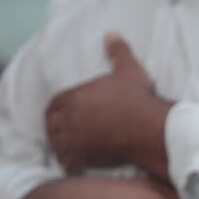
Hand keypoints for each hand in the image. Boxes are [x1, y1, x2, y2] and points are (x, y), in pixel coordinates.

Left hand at [46, 33, 169, 173]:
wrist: (148, 127)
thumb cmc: (137, 98)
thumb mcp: (128, 70)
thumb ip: (117, 51)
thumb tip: (111, 34)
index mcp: (74, 97)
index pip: (53, 104)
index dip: (55, 109)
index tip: (60, 113)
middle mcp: (69, 119)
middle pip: (50, 125)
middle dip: (53, 128)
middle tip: (61, 131)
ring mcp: (75, 140)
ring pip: (57, 144)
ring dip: (59, 145)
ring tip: (66, 147)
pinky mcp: (84, 157)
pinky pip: (68, 161)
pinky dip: (69, 162)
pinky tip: (75, 163)